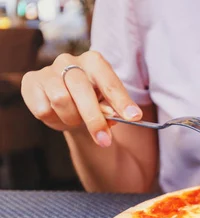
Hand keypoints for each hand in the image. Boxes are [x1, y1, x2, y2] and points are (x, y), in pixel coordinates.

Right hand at [21, 51, 141, 146]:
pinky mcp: (31, 81)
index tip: (134, 117)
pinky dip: (54, 119)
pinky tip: (58, 114)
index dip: (122, 101)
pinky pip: (44, 109)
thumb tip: (115, 116)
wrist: (65, 103)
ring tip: (75, 119)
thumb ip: (112, 108)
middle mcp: (69, 60)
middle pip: (82, 91)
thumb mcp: (106, 104)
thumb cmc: (92, 101)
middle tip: (104, 141)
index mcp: (94, 62)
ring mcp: (48, 70)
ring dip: (71, 118)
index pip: (109, 82)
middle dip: (94, 119)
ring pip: (61, 100)